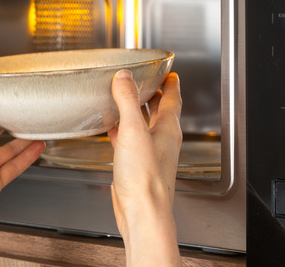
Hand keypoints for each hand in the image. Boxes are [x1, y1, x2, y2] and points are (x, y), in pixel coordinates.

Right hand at [108, 70, 181, 266]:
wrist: (142, 211)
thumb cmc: (145, 178)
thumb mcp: (133, 131)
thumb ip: (127, 101)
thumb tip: (124, 78)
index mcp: (168, 129)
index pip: (173, 99)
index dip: (170, 83)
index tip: (169, 72)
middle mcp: (162, 140)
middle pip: (159, 111)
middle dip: (152, 95)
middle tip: (144, 82)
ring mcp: (150, 154)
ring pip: (144, 126)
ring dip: (136, 112)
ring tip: (125, 101)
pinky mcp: (137, 166)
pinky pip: (130, 142)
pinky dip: (122, 132)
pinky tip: (112, 131)